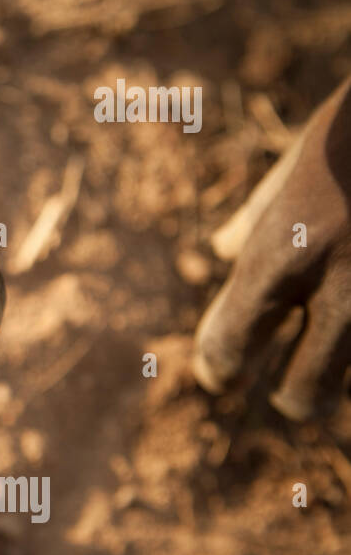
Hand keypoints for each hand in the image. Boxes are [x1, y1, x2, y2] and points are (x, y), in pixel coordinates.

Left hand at [193, 76, 350, 419]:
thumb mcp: (303, 156)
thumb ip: (259, 212)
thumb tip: (218, 251)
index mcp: (286, 253)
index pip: (233, 339)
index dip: (222, 364)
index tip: (220, 376)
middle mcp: (344, 291)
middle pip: (305, 390)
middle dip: (296, 396)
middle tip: (292, 397)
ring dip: (350, 375)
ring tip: (333, 372)